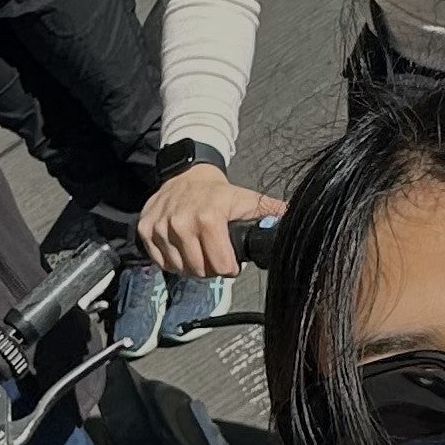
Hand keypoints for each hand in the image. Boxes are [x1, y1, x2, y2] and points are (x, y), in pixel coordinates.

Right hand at [135, 161, 286, 280]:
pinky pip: (160, 261)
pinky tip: (182, 249)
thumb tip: (298, 221)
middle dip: (210, 268)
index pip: (220, 265)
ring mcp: (161, 226)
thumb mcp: (247, 200)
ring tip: (199, 252)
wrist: (186, 173)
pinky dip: (172, 261)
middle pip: (199, 271)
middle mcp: (182, 222)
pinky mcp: (145, 229)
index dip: (229, 268)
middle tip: (214, 255)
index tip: (230, 262)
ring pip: (179, 269)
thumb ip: (272, 213)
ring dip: (191, 266)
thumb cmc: (218, 192)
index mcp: (209, 217)